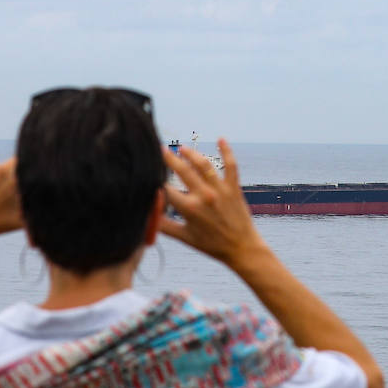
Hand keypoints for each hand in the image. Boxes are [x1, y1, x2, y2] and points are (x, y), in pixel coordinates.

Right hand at [159, 140, 270, 269]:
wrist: (241, 248)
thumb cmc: (212, 245)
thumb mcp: (184, 237)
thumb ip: (164, 226)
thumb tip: (146, 217)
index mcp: (189, 208)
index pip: (166, 189)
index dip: (156, 182)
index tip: (150, 174)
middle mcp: (204, 196)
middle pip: (182, 171)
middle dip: (169, 159)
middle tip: (161, 150)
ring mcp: (220, 190)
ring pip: (204, 164)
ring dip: (191, 154)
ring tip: (182, 149)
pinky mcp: (234, 188)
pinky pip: (231, 165)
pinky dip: (227, 151)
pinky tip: (221, 139)